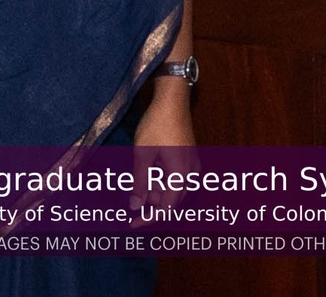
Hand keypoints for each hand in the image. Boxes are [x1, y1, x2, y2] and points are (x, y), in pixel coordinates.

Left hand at [131, 82, 197, 216]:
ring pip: (175, 190)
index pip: (166, 208)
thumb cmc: (157, 125)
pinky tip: (150, 174)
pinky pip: (178, 178)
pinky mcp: (190, 158)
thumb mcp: (143, 155)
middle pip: (173, 201)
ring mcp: (193, 165)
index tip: (133, 224)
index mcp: (181, 175)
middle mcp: (192, 173)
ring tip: (139, 184)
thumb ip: (140, 183)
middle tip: (133, 205)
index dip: (149, 219)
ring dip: (157, 192)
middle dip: (152, 206)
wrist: (173, 100)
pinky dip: (163, 182)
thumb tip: (135, 206)